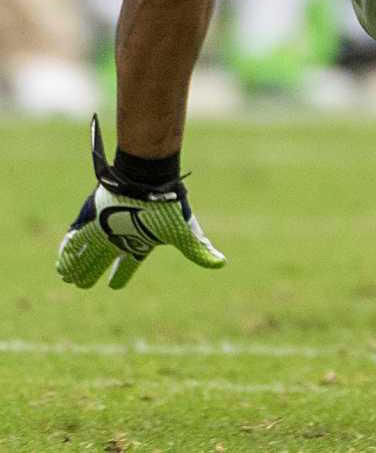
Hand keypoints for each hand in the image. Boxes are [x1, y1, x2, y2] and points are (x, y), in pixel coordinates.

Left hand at [55, 118, 224, 290]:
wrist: (146, 181)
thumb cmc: (165, 208)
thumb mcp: (183, 233)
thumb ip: (198, 250)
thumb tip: (222, 264)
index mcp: (140, 242)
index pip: (129, 263)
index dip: (121, 275)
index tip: (114, 286)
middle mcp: (119, 237)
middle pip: (102, 259)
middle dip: (91, 272)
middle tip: (80, 283)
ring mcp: (102, 229)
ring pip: (86, 253)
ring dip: (75, 266)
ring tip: (65, 276)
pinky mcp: (89, 220)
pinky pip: (74, 241)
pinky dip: (67, 253)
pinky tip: (60, 263)